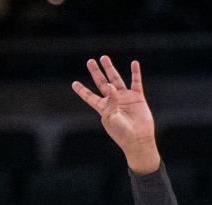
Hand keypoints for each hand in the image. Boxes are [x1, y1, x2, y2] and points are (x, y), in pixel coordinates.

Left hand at [72, 56, 158, 173]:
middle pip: (102, 83)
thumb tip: (110, 85)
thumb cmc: (122, 133)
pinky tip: (134, 63)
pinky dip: (135, 72)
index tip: (74, 83)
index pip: (90, 97)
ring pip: (116, 79)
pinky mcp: (137, 97)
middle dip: (96, 72)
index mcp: (104, 109)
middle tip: (90, 61)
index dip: (82, 91)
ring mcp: (125, 98)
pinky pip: (136, 82)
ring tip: (104, 58)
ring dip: (110, 69)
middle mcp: (113, 101)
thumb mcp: (112, 117)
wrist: (138, 140)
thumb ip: (110, 100)